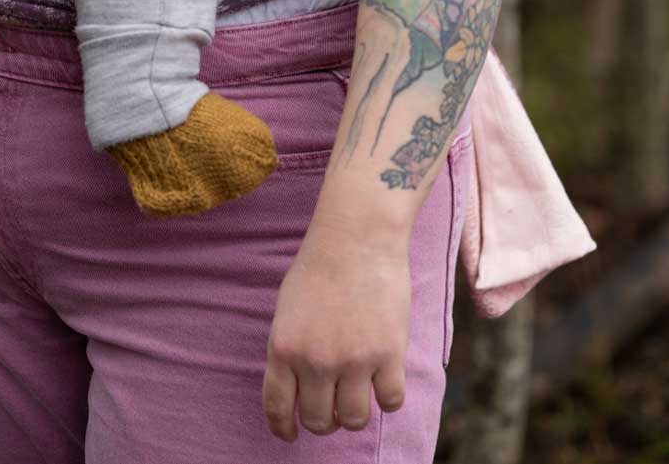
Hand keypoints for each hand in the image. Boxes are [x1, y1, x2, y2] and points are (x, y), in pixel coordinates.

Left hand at [263, 214, 410, 441]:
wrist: (357, 235)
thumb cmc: (320, 265)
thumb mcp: (287, 308)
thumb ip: (289, 348)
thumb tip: (296, 388)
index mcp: (284, 347)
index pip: (277, 408)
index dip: (284, 428)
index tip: (291, 434)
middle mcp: (316, 360)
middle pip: (320, 421)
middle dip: (326, 419)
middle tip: (334, 403)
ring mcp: (354, 360)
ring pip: (355, 419)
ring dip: (356, 412)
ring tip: (359, 392)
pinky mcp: (388, 354)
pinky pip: (390, 402)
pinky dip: (388, 396)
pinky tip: (384, 378)